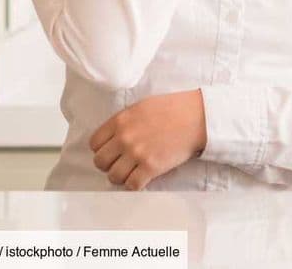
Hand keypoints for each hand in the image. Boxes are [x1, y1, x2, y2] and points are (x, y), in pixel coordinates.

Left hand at [89, 89, 207, 190]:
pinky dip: (135, 184)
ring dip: (121, 176)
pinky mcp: (151, 167)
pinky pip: (132, 185)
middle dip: (109, 164)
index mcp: (120, 121)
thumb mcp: (142, 106)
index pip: (94, 143)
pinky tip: (142, 177)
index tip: (111, 151)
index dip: (102, 149)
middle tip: (120, 163)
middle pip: (100, 162)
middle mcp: (125, 138)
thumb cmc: (173, 108)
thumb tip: (113, 137)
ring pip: (113, 176)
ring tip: (132, 171)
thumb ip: (124, 121)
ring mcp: (137, 153)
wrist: (197, 117)